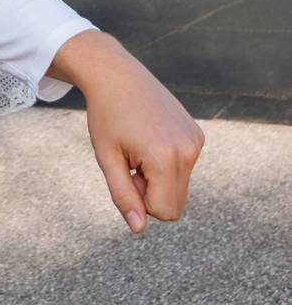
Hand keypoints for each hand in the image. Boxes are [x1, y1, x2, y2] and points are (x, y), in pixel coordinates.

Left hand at [47, 29, 204, 234]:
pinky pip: (184, 167)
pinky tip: (151, 136)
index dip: (141, 201)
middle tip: (131, 162)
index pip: (164, 213)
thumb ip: (124, 197)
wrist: (116, 75)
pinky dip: (167, 161)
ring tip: (140, 147)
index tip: (126, 173)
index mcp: (166, 158)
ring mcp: (196, 141)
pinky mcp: (197, 134)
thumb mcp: (107, 158)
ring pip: (180, 187)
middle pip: (176, 204)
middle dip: (152, 192)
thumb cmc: (106, 116)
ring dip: (159, 177)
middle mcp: (188, 150)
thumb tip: (139, 230)